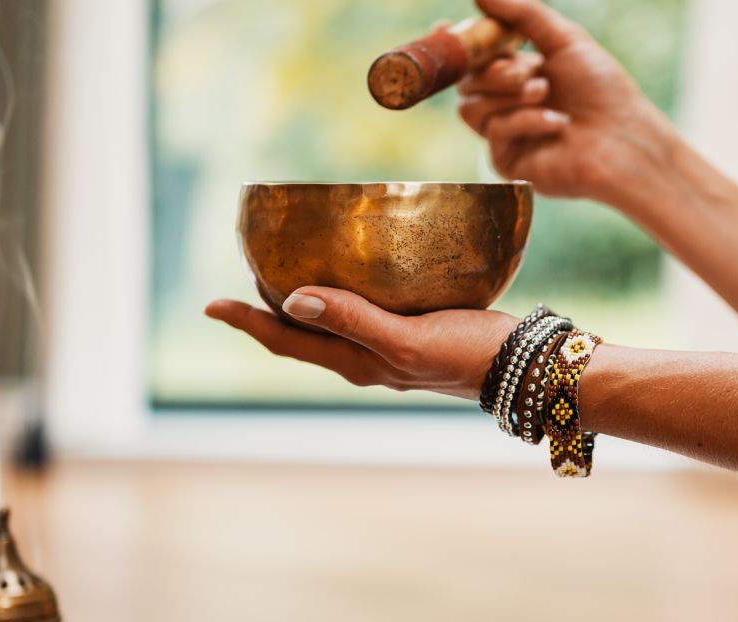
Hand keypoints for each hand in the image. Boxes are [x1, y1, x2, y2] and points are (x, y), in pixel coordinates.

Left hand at [204, 288, 518, 400]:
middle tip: (243, 273)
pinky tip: (356, 268)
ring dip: (303, 299)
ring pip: (331, 322)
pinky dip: (344, 290)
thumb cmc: (469, 355)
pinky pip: (364, 309)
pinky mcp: (416, 329)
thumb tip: (293, 300)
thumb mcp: (407, 340)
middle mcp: (367, 357)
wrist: (527, 366)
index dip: (246, 321)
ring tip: (285, 268)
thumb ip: (354, 320)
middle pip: (301, 334)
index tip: (211, 303)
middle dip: (267, 309)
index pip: (286, 341)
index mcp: (357, 362)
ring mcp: (391, 346)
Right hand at [460, 0, 679, 208]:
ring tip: (544, 94)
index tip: (444, 26)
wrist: (625, 139)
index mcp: (519, 73)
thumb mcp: (564, 40)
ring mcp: (507, 135)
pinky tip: (557, 123)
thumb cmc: (603, 90)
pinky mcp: (509, 162)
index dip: (458, 44)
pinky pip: (494, 133)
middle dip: (494, 71)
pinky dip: (525, 121)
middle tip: (529, 71)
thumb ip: (523, 14)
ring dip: (508, 95)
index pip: (475, 59)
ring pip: (471, 107)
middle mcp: (509, 104)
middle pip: (466, 81)